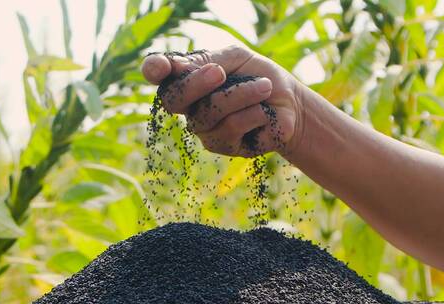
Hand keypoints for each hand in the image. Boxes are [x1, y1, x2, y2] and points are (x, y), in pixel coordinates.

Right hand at [142, 46, 305, 156]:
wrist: (289, 104)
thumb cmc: (260, 77)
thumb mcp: (237, 58)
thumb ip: (208, 60)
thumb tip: (177, 67)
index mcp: (187, 78)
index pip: (159, 74)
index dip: (154, 70)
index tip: (158, 67)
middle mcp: (189, 106)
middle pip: (174, 99)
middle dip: (197, 83)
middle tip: (220, 72)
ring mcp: (203, 129)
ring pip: (210, 112)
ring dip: (243, 94)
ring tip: (264, 87)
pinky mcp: (222, 146)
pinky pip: (232, 127)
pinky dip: (255, 113)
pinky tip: (264, 113)